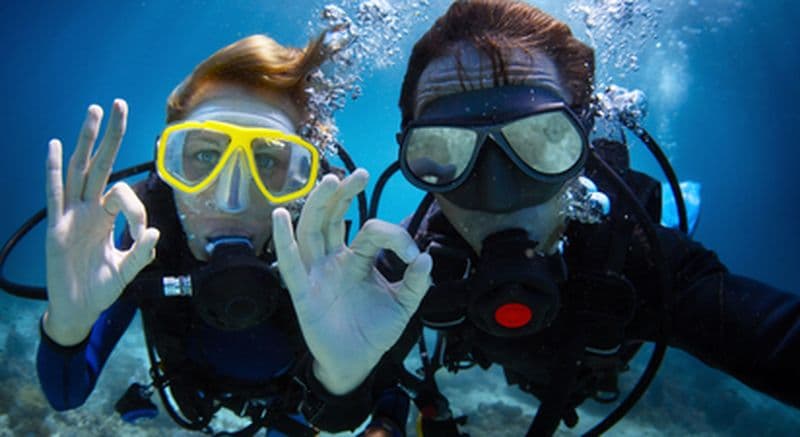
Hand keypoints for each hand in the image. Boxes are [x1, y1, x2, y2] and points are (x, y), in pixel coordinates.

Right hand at [43, 100, 159, 345]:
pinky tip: (55, 146)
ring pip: (78, 170)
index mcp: (108, 217)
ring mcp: (71, 216)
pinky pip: (55, 194)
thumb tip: (154, 231)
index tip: (141, 233)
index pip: (123, 194)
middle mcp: (89, 210)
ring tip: (94, 112)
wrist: (78, 310)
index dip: (136, 208)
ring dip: (86, 141)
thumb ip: (140, 253)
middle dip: (111, 136)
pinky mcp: (55, 227)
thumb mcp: (127, 271)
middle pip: (100, 164)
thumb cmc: (102, 289)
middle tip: (120, 104)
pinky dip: (54, 170)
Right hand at [272, 170, 431, 394]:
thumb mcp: (404, 305)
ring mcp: (316, 274)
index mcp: (357, 259)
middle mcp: (334, 260)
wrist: (357, 362)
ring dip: (318, 205)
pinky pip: (291, 265)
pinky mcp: (303, 293)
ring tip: (329, 181)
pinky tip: (281, 216)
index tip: (413, 255)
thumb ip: (416, 282)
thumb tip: (426, 257)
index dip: (393, 236)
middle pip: (332, 218)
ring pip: (312, 232)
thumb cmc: (375, 330)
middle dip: (343, 194)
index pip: (370, 232)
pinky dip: (283, 241)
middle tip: (358, 173)